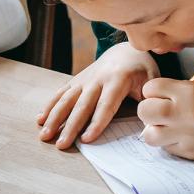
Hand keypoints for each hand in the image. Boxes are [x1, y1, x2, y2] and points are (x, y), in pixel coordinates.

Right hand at [38, 41, 158, 147]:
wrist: (126, 49)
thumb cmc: (142, 69)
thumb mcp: (153, 81)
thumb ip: (151, 102)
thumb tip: (150, 128)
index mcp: (118, 79)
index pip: (106, 105)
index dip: (96, 123)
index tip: (86, 139)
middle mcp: (97, 79)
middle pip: (81, 105)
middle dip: (69, 126)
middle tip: (61, 144)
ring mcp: (84, 79)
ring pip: (66, 99)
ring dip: (54, 117)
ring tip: (45, 134)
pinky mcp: (76, 80)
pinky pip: (61, 93)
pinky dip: (50, 105)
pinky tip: (41, 119)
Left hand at [138, 78, 193, 159]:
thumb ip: (174, 92)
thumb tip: (151, 99)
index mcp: (187, 92)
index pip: (150, 88)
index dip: (152, 91)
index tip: (158, 94)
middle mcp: (185, 114)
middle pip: (145, 111)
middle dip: (148, 110)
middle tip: (157, 112)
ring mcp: (187, 136)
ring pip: (150, 135)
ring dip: (155, 130)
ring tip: (167, 127)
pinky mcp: (191, 153)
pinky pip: (167, 148)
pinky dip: (170, 142)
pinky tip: (182, 136)